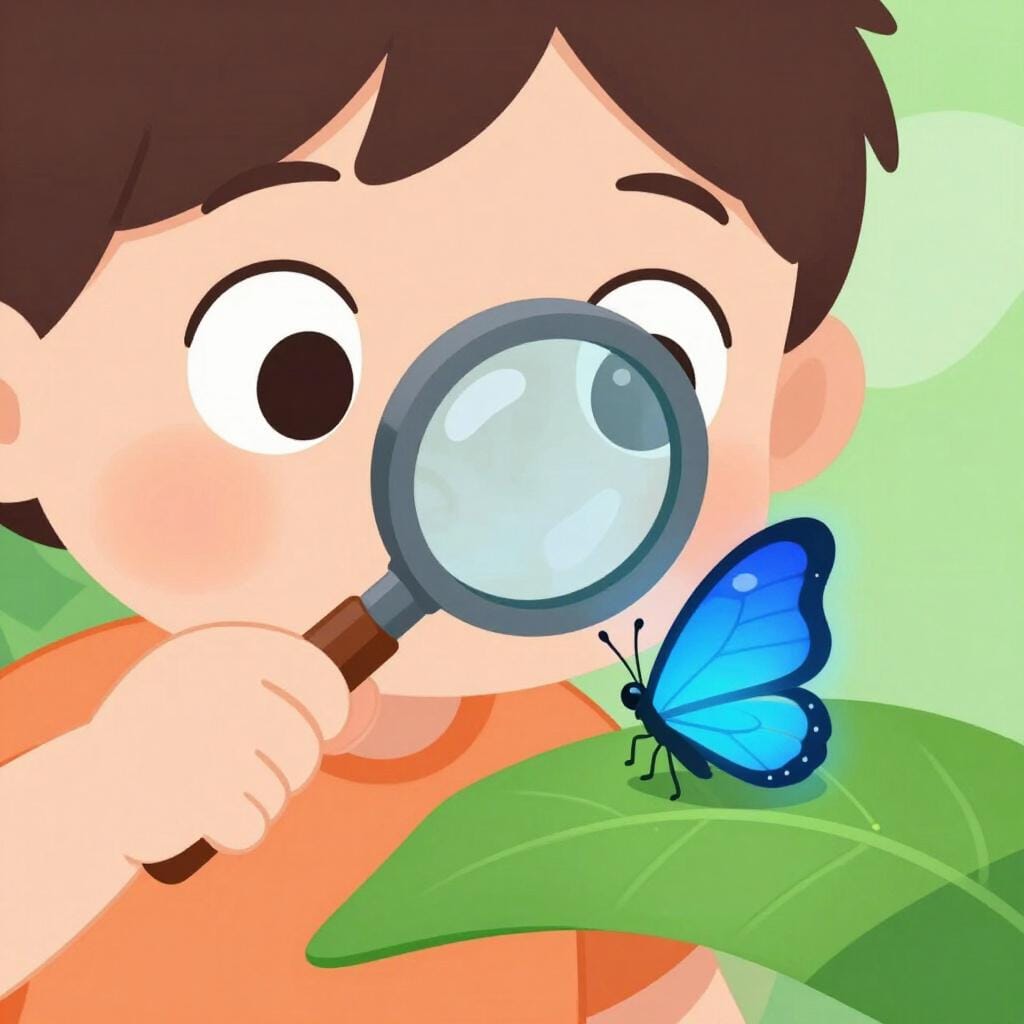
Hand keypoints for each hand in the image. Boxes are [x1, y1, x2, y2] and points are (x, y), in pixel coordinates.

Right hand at [87, 624, 348, 863]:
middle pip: (304, 740)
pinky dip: (244, 830)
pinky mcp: (189, 799)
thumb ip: (265, 672)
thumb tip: (358, 692)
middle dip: (296, 765)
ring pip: (283, 786)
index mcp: (223, 649)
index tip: (328, 723)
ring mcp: (202, 743)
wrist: (85, 788)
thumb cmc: (163, 729)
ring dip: (267, 798)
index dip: (333, 705)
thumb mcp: (206, 675)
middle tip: (267, 769)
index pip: (318, 675)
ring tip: (230, 790)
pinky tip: (219, 819)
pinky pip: (255, 825)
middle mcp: (216, 688)